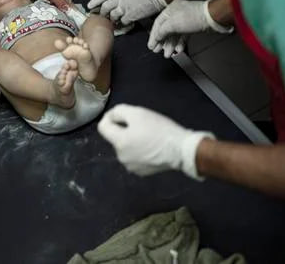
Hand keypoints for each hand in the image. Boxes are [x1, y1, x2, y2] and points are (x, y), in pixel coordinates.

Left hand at [87, 0, 165, 23]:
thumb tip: (113, 4)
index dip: (94, 1)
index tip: (89, 6)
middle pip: (105, 7)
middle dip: (102, 13)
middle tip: (103, 16)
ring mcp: (124, 7)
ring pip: (112, 15)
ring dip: (113, 19)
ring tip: (116, 20)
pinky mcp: (130, 15)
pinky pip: (122, 22)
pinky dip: (123, 23)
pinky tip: (125, 22)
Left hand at [98, 104, 212, 178]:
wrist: (182, 150)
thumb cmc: (159, 130)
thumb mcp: (138, 113)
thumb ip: (119, 112)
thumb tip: (111, 117)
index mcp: (118, 143)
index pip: (102, 127)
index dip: (110, 117)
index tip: (122, 114)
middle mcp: (121, 157)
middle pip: (116, 138)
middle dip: (125, 130)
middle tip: (142, 125)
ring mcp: (131, 167)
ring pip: (126, 147)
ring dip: (132, 141)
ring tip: (149, 136)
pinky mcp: (142, 172)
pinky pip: (135, 157)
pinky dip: (140, 151)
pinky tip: (153, 147)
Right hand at [148, 0, 232, 57]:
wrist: (213, 18)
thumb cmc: (195, 16)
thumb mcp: (172, 24)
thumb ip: (162, 31)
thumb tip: (156, 37)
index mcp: (170, 9)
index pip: (158, 23)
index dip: (154, 35)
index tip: (151, 45)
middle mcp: (177, 13)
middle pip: (166, 29)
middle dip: (162, 42)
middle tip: (158, 50)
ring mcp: (186, 20)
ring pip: (175, 34)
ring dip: (171, 44)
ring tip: (168, 53)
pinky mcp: (193, 26)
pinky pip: (183, 36)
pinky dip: (180, 43)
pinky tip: (178, 49)